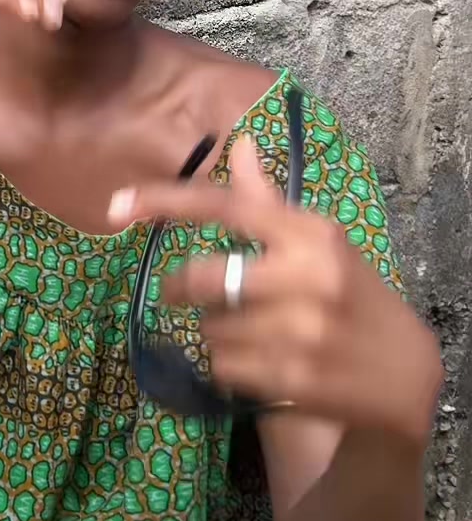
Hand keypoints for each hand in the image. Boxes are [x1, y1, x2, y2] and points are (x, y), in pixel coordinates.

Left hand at [108, 135, 443, 447]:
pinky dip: (226, 364)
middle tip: (180, 290)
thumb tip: (239, 141)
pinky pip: (223, 366)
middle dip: (181, 286)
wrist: (405, 373)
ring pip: (210, 327)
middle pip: (205, 277)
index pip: (226, 206)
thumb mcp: (318, 242)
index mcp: (310, 232)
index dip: (166, 202)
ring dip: (213, 330)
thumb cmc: (351, 294)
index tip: (116, 205)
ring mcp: (302, 331)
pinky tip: (256, 361)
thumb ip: (267, 200)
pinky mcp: (295, 379)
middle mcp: (307, 276)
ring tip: (245, 331)